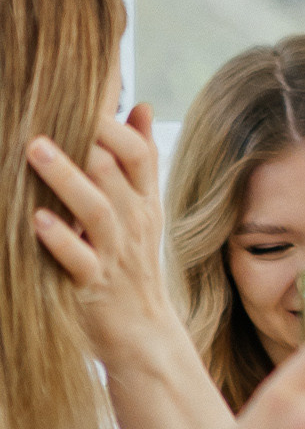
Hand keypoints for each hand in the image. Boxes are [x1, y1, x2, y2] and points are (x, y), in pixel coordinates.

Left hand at [27, 106, 171, 367]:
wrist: (142, 334)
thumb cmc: (132, 265)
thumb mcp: (145, 210)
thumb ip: (139, 159)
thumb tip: (139, 104)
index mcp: (145, 202)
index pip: (140, 153)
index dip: (114, 123)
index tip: (86, 93)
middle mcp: (134, 223)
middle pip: (115, 171)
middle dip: (85, 139)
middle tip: (50, 107)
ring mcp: (115, 254)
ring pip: (96, 209)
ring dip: (65, 179)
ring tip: (36, 149)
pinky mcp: (94, 285)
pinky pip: (78, 260)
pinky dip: (58, 239)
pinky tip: (37, 220)